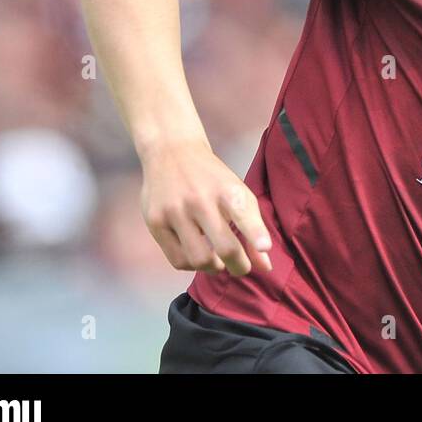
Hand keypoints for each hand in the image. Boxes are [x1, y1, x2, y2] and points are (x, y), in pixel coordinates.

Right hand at [140, 140, 273, 275]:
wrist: (173, 152)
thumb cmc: (213, 179)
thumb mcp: (237, 193)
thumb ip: (253, 228)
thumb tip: (266, 267)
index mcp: (227, 189)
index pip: (243, 213)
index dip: (256, 234)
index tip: (265, 248)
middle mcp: (200, 199)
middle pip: (224, 247)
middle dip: (239, 266)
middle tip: (242, 269)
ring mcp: (175, 211)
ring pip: (200, 259)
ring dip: (214, 268)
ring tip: (219, 263)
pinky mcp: (155, 222)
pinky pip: (178, 260)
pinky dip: (192, 265)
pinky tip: (199, 256)